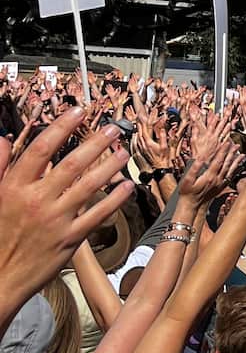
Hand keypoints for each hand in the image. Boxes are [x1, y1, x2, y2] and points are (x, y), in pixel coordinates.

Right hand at [0, 111, 133, 321]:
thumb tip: (4, 140)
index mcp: (14, 187)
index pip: (41, 149)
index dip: (61, 127)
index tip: (78, 112)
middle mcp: (37, 200)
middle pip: (71, 164)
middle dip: (95, 142)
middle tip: (114, 129)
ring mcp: (56, 220)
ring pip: (89, 186)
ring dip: (110, 166)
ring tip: (124, 152)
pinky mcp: (70, 240)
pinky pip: (98, 215)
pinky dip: (114, 200)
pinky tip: (127, 187)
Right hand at [178, 138, 240, 206]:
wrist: (191, 206)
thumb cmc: (187, 193)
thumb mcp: (187, 180)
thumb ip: (194, 168)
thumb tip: (200, 158)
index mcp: (209, 176)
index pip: (218, 161)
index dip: (222, 151)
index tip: (227, 143)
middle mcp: (216, 180)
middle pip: (226, 164)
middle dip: (231, 153)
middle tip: (236, 145)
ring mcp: (220, 184)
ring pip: (230, 170)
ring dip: (236, 161)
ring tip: (241, 155)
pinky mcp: (220, 187)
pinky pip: (230, 177)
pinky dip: (235, 171)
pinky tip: (238, 167)